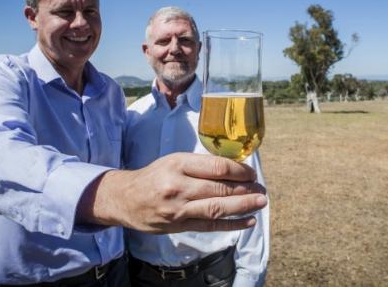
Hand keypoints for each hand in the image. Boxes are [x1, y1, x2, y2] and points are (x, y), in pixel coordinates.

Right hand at [78, 153, 267, 232]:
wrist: (125, 199)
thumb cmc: (154, 176)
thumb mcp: (173, 161)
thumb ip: (200, 165)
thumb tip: (234, 169)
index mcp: (178, 164)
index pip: (215, 167)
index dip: (238, 171)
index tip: (251, 173)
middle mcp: (178, 186)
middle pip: (219, 188)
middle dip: (245, 189)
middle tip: (262, 189)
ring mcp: (178, 209)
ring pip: (216, 208)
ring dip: (243, 206)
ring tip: (260, 202)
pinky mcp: (178, 225)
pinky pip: (209, 226)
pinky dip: (231, 224)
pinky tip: (247, 221)